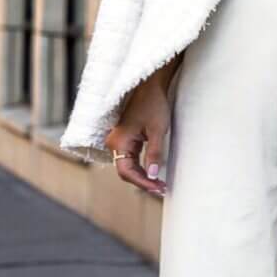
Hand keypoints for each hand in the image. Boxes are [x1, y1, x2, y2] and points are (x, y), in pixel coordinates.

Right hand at [105, 68, 174, 196]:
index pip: (126, 172)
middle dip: (143, 182)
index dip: (142, 183)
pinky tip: (154, 174)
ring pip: (128, 167)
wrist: (150, 86)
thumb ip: (154, 154)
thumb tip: (153, 175)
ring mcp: (119, 141)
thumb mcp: (157, 130)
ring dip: (143, 177)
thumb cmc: (153, 104)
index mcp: (119, 141)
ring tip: (160, 185)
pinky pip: (131, 159)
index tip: (158, 188)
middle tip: (162, 190)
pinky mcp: (126, 139)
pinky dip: (142, 168)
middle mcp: (114, 143)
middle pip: (126, 172)